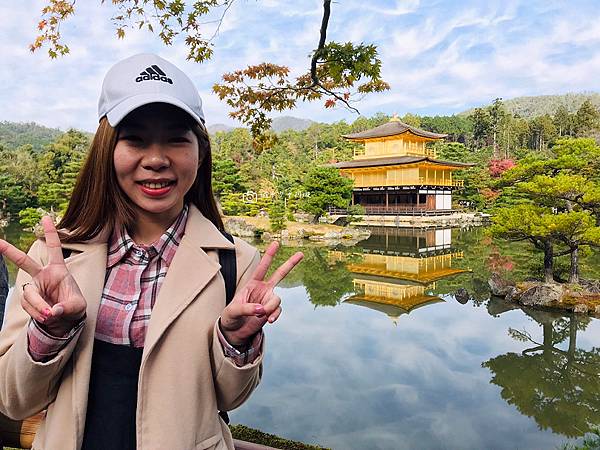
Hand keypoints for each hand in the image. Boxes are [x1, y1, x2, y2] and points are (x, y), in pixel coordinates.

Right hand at [0, 216, 86, 336]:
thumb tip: (53, 310)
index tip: (46, 218)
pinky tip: (46, 316)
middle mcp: (42, 275)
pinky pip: (28, 305)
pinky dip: (36, 312)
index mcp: (58, 270)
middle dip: (10, 252)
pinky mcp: (27, 299)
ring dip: (38, 305)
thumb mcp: (77, 307)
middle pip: (24, 261)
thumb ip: (67, 307)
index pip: (54, 248)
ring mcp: (33, 287)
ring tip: (50, 314)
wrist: (65, 320)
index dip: (50, 233)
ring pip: (29, 294)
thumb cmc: (74, 307)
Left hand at [220, 242, 302, 346]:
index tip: (276, 243)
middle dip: (290, 264)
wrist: (234, 331)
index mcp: (252, 283)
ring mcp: (268, 300)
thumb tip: (262, 310)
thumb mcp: (233, 311)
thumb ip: (246, 308)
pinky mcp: (271, 311)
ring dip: (271, 307)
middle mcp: (263, 289)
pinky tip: (268, 320)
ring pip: (277, 299)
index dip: (269, 255)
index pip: (262, 267)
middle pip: (280, 274)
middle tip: (301, 253)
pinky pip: (277, 311)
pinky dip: (275, 315)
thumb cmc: (230, 317)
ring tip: (262, 315)